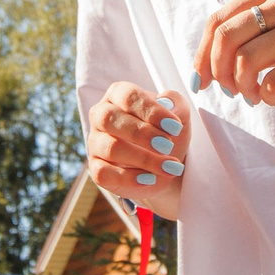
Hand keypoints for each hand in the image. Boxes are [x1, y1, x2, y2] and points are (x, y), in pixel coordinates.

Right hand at [88, 83, 190, 220]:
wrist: (166, 166)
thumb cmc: (168, 134)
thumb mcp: (179, 116)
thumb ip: (177, 105)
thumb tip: (167, 103)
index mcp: (118, 95)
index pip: (127, 96)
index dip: (151, 110)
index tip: (175, 127)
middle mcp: (101, 116)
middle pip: (110, 119)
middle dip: (142, 133)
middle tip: (168, 146)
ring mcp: (95, 143)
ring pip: (110, 148)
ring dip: (143, 158)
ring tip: (170, 167)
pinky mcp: (96, 168)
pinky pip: (104, 173)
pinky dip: (129, 178)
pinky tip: (151, 179)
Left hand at [195, 0, 274, 102]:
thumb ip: (256, 28)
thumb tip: (209, 63)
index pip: (219, 20)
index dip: (202, 53)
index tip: (202, 78)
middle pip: (226, 38)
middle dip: (217, 71)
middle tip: (230, 90)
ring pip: (245, 61)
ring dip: (242, 87)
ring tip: (254, 95)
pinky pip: (273, 82)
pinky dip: (265, 97)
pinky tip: (274, 98)